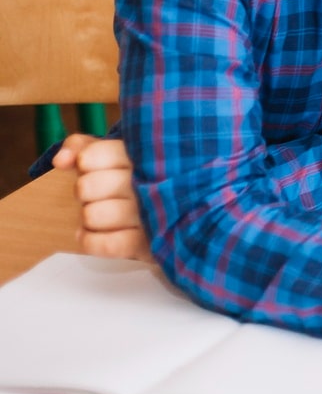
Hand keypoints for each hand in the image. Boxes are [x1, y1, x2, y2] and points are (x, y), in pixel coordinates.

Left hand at [54, 134, 147, 259]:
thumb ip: (84, 148)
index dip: (85, 163)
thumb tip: (61, 160)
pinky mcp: (151, 242)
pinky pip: (108, 245)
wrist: (187, 208)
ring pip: (93, 215)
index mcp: (145, 154)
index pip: (92, 156)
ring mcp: (153, 213)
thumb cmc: (140, 178)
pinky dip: (91, 241)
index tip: (94, 166)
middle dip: (86, 191)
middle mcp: (152, 181)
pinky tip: (91, 234)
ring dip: (90, 216)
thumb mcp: (116, 153)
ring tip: (102, 213)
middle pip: (87, 186)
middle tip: (100, 192)